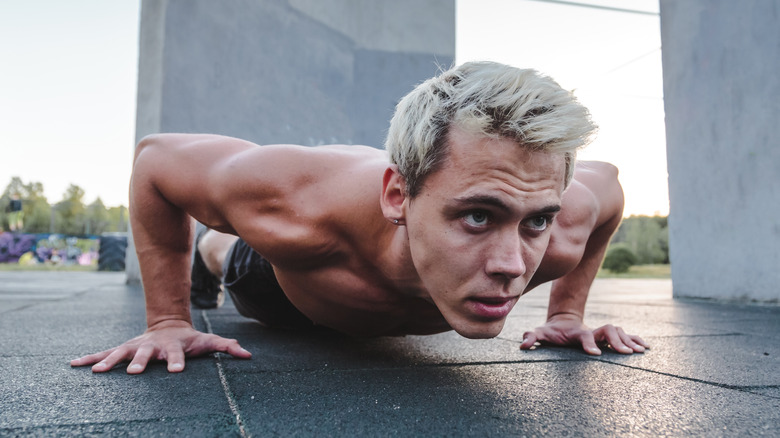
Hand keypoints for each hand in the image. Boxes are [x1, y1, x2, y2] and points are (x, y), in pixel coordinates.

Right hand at [70, 320, 251, 373]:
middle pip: (146, 355)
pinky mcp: (123, 349)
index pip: (178, 355)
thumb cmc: (190, 339)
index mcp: (173, 347)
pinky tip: (73, 364)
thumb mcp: (209, 342)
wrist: (169, 326)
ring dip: (110, 362)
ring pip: (121, 354)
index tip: (176, 370)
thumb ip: (227, 347)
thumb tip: (248, 355)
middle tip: (136, 372)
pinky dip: (90, 359)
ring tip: (98, 372)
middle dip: (141, 363)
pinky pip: (104, 354)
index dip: (178, 362)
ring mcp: (136, 347)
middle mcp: (152, 347)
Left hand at [519, 313, 648, 354]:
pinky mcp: (608, 336)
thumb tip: (522, 345)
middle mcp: (592, 331)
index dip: (589, 344)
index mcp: (577, 332)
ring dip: (630, 340)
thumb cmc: (551, 331)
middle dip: (617, 341)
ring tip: (640, 351)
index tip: (595, 354)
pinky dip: (636, 340)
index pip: (585, 336)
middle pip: (608, 331)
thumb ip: (531, 337)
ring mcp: (601, 332)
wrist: (563, 321)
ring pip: (620, 332)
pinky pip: (625, 336)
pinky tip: (647, 348)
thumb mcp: (539, 333)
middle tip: (626, 354)